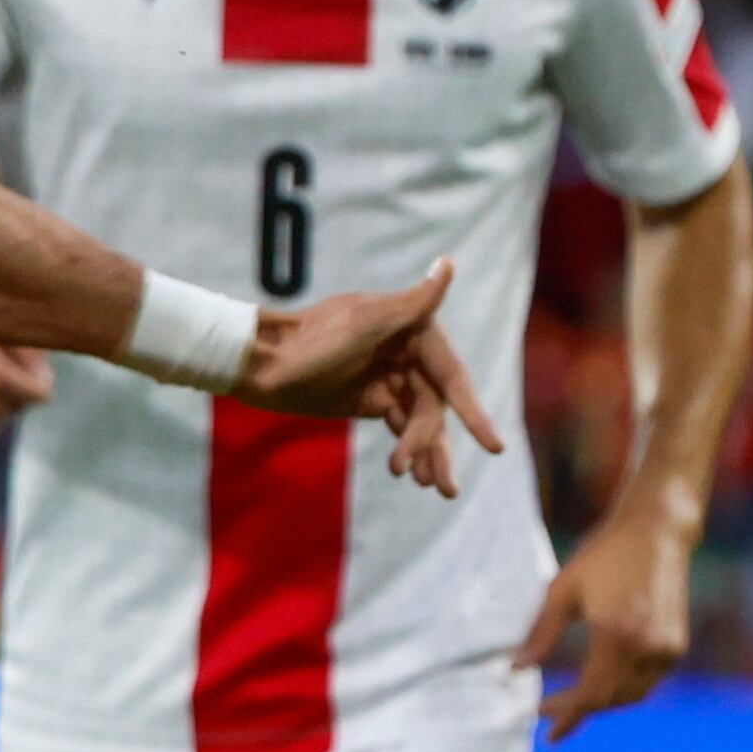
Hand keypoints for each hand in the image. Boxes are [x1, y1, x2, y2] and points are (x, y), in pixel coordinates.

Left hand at [242, 259, 508, 496]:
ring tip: (435, 488)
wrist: (258, 364)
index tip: (494, 447)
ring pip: (420, 419)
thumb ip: (411, 304)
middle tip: (436, 485)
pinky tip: (413, 473)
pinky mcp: (369, 399)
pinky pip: (398, 425)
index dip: (473, 413)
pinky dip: (407, 448)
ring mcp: (388, 377)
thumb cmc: (309, 342)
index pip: (451, 378)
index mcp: (413, 330)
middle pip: (434, 407)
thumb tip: (447, 263)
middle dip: (435, 445)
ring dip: (427, 453)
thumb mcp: (363, 323)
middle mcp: (406, 353)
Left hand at [515, 514, 693, 738]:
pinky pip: (647, 681)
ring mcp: (668, 647)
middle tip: (548, 712)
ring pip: (632, 695)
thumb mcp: (562, 591)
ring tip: (568, 703)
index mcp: (618, 636)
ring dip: (600, 703)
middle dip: (579, 711)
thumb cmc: (604, 556)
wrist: (657, 532)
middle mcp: (650, 647)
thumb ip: (540, 635)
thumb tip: (515, 670)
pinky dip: (621, 689)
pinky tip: (598, 684)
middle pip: (611, 700)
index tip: (543, 726)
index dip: (566, 715)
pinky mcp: (677, 643)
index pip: (591, 695)